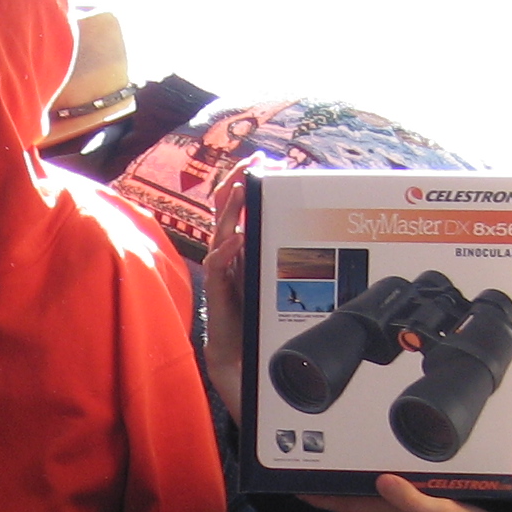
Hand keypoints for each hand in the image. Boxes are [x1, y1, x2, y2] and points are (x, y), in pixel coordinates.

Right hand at [202, 174, 251, 420]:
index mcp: (237, 245)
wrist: (237, 352)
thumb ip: (272, 249)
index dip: (245, 179)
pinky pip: (217, 267)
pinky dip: (225, 253)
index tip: (261, 159)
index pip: (236, 204)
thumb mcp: (266, 273)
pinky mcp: (217, 291)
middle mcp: (225, 252)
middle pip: (223, 208)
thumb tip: (294, 223)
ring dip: (230, 209)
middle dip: (236, 181)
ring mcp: (219, 270)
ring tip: (239, 188)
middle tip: (251, 162)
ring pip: (220, 231)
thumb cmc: (251, 314)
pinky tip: (234, 242)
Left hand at [303, 474, 511, 511]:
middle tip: (309, 469)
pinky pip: (392, 503)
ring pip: (371, 503)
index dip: (322, 496)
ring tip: (337, 471)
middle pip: (354, 502)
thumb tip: (382, 482)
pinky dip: (380, 491)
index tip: (294, 485)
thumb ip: (414, 501)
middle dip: (330, 489)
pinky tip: (385, 483)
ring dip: (352, 490)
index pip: (349, 503)